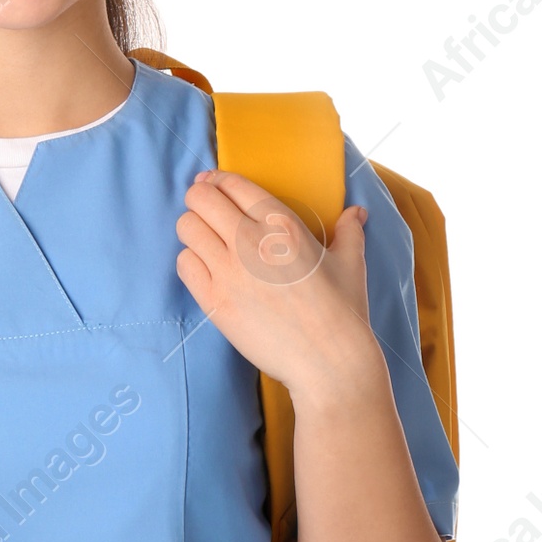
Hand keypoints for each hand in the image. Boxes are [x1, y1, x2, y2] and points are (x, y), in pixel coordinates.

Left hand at [175, 169, 382, 403]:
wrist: (327, 361)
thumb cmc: (342, 310)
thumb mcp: (351, 262)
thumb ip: (349, 230)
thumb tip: (357, 212)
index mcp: (282, 223)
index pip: (233, 183)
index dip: (217, 180)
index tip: (214, 185)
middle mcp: (250, 241)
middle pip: (200, 198)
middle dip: (200, 199)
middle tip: (206, 211)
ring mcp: (228, 271)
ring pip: (187, 227)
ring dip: (194, 229)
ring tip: (207, 241)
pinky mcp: (214, 301)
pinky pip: (184, 264)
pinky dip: (191, 261)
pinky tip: (207, 268)